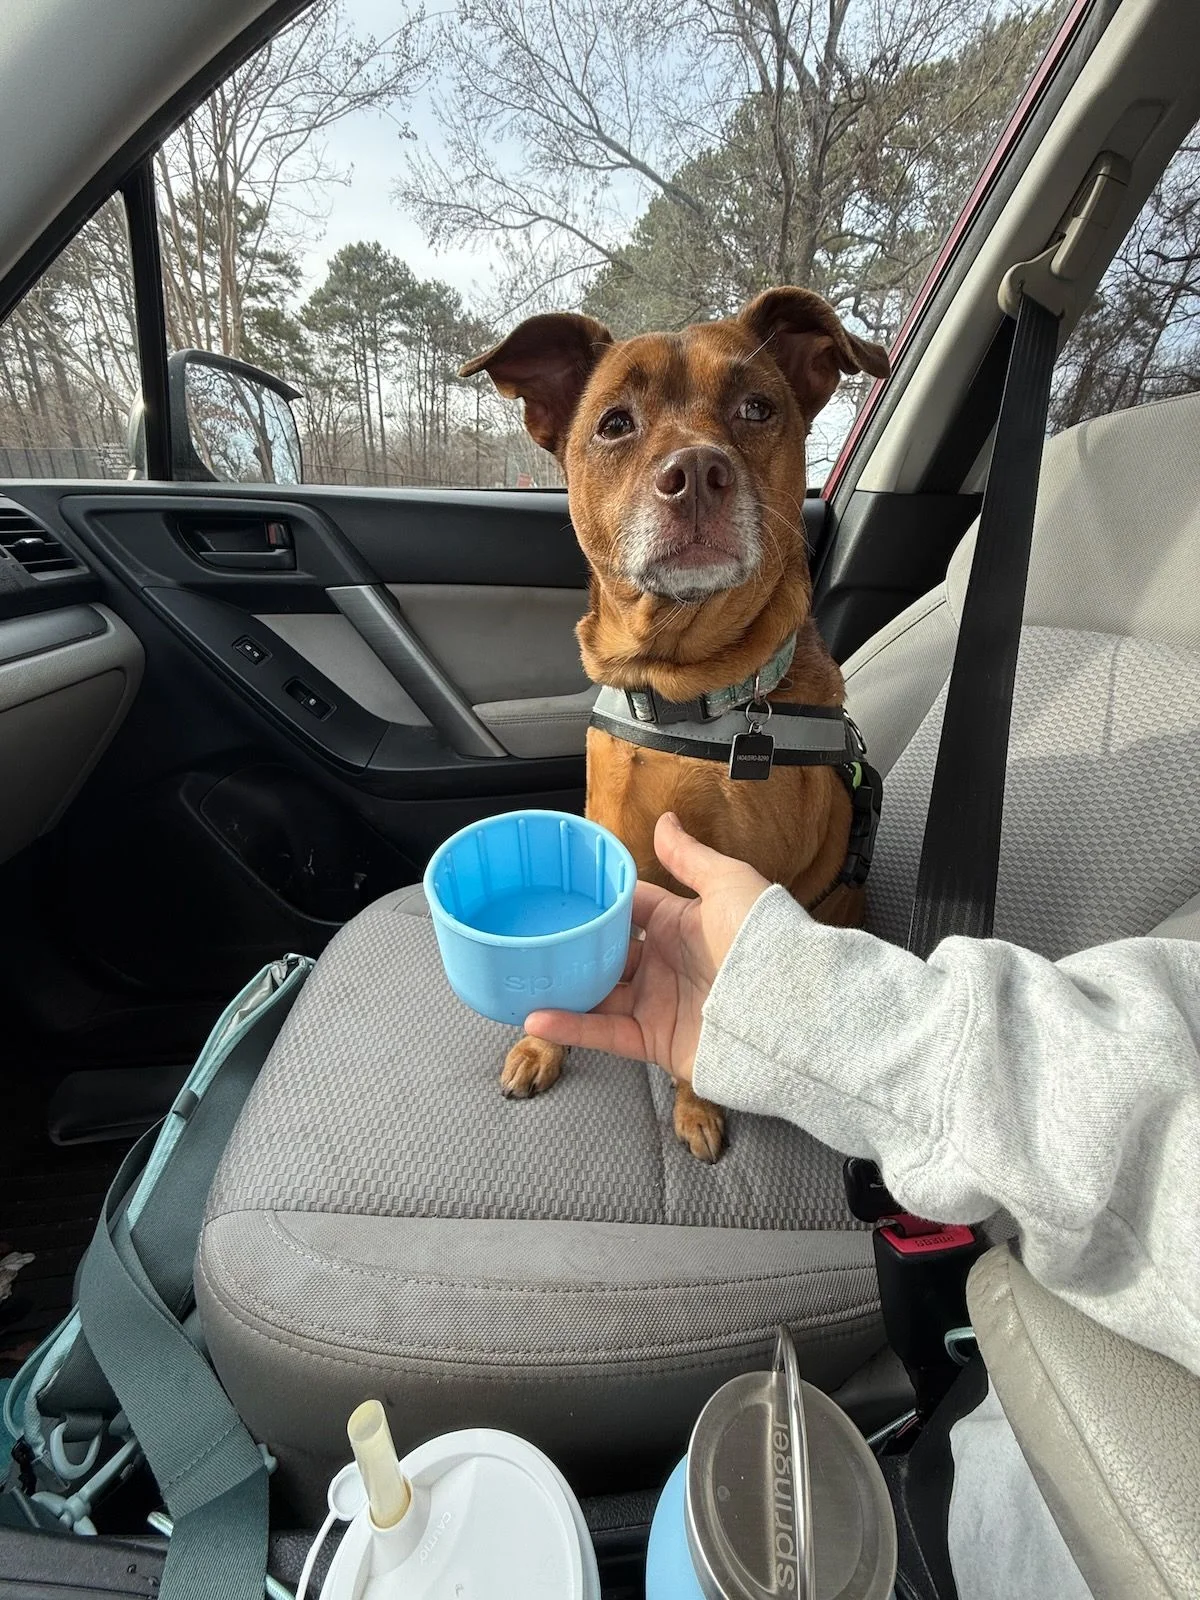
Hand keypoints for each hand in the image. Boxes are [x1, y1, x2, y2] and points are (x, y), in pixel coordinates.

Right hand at [525, 812, 769, 1083]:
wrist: (790, 1011)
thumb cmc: (765, 940)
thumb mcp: (728, 883)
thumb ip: (689, 856)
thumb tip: (665, 819)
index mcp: (681, 924)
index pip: (629, 909)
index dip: (597, 900)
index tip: (559, 891)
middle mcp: (667, 964)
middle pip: (607, 953)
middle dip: (572, 946)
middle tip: (530, 936)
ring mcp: (659, 1004)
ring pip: (597, 994)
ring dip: (561, 987)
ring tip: (520, 978)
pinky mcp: (655, 1042)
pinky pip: (605, 1033)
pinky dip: (570, 1027)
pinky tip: (535, 1016)